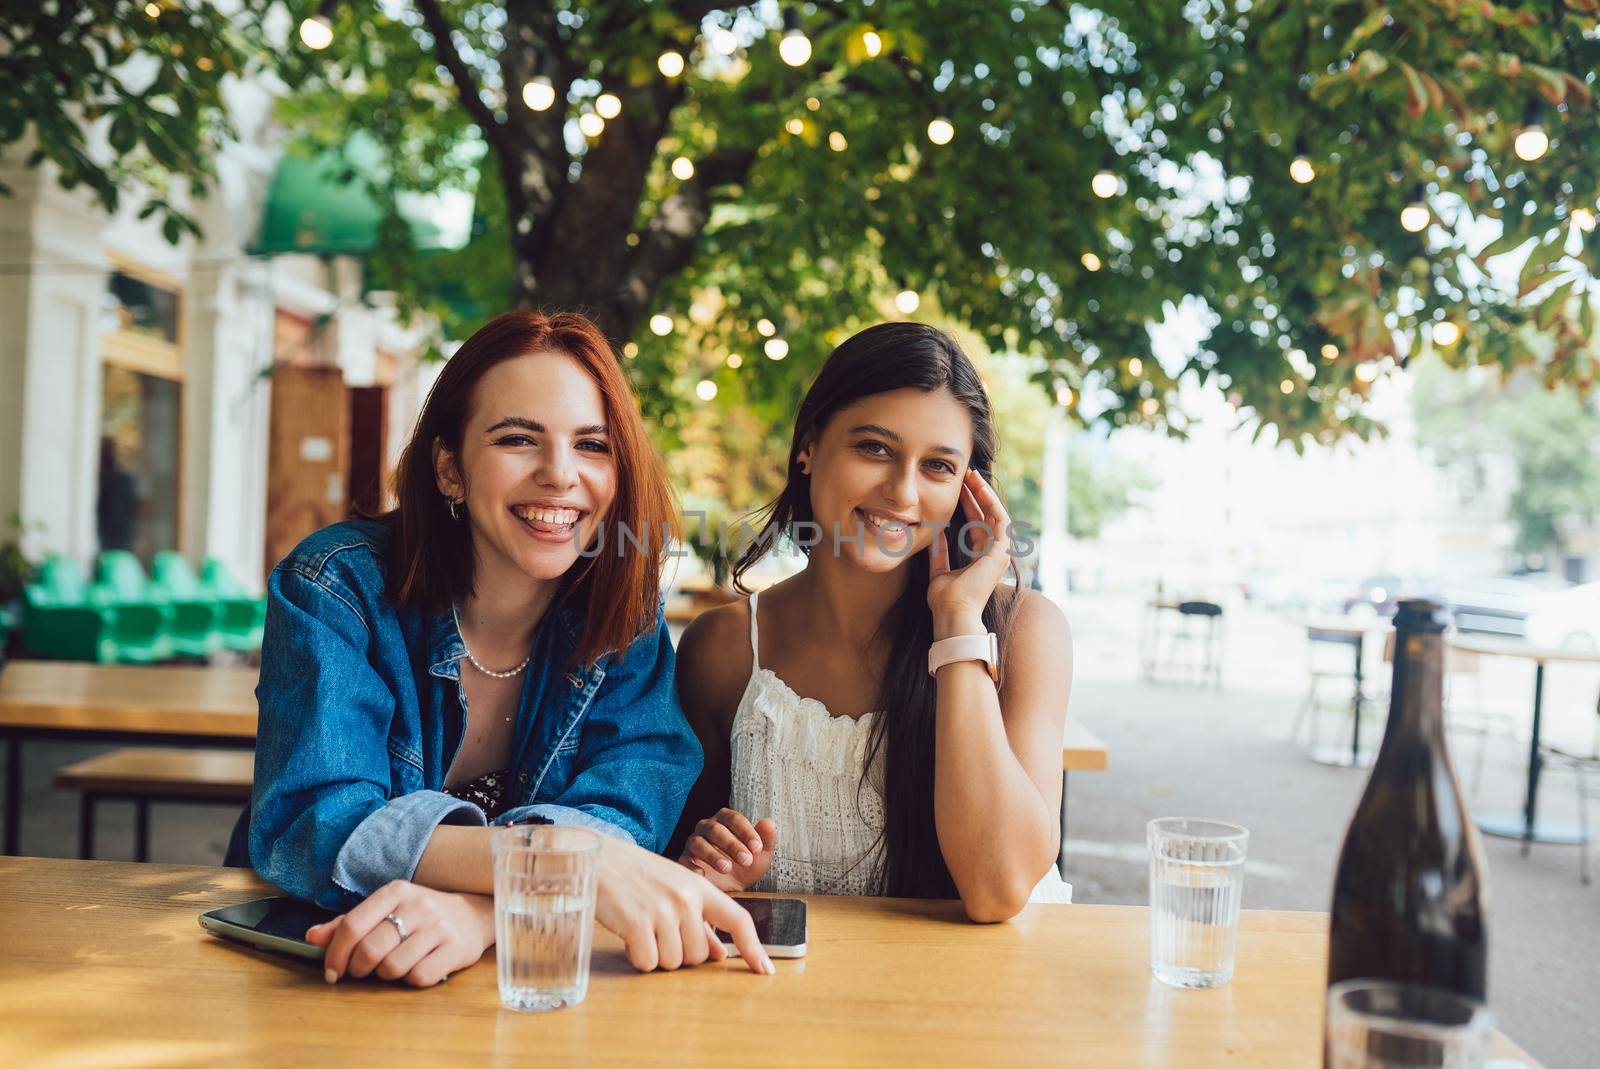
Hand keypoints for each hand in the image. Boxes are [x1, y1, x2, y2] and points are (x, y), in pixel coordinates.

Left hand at [307, 881, 492, 987]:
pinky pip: (419, 977)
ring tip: (392, 966)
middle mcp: (418, 906)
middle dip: (358, 969)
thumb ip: (348, 923)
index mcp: (395, 892)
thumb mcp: (385, 910)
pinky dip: (411, 980)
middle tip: (361, 972)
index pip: (352, 925)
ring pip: (393, 967)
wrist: (472, 915)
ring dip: (385, 975)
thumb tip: (313, 936)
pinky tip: (416, 968)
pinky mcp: (456, 949)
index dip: (335, 954)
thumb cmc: (419, 916)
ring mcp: (439, 927)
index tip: (332, 972)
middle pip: (370, 950)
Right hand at [596, 837, 774, 974]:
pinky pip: (647, 962)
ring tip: (642, 928)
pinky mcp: (637, 922)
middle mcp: (686, 898)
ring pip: (672, 962)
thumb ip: (700, 921)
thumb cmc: (638, 876)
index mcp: (700, 888)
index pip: (738, 919)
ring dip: (656, 954)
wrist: (599, 858)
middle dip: (678, 952)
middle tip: (658, 930)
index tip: (765, 970)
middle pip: (698, 956)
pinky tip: (629, 935)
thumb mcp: (674, 890)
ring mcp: (662, 910)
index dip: (754, 948)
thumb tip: (720, 954)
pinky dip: (638, 957)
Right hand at [678, 809, 777, 892]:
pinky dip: (692, 867)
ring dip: (713, 855)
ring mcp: (694, 842)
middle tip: (747, 860)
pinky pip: (685, 860)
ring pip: (699, 843)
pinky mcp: (685, 860)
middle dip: (732, 845)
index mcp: (725, 820)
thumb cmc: (747, 864)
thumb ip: (766, 838)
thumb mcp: (761, 854)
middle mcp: (707, 827)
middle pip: (716, 830)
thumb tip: (769, 822)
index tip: (757, 848)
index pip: (734, 818)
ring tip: (727, 869)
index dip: (746, 832)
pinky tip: (703, 875)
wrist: (732, 887)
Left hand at [928, 470, 1011, 635]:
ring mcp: (1000, 553)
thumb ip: (939, 552)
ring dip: (985, 494)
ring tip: (973, 476)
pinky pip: (1000, 520)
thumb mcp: (938, 570)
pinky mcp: (1001, 552)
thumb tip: (935, 533)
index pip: (976, 525)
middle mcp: (993, 554)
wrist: (952, 612)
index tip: (959, 489)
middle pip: (987, 517)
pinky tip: (981, 489)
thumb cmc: (945, 599)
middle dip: (977, 495)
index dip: (969, 505)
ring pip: (995, 514)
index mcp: (980, 559)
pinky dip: (992, 503)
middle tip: (967, 475)